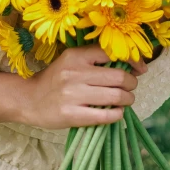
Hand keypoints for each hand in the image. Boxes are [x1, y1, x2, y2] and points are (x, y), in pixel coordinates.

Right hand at [17, 44, 146, 129]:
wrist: (29, 99)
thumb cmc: (56, 79)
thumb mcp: (72, 61)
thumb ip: (97, 60)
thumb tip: (133, 66)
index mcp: (77, 55)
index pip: (114, 53)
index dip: (134, 61)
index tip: (141, 69)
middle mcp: (76, 73)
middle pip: (120, 77)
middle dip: (132, 84)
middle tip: (130, 88)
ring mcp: (73, 94)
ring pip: (116, 96)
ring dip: (127, 100)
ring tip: (125, 101)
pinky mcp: (72, 114)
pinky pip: (105, 116)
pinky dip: (117, 115)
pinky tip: (117, 113)